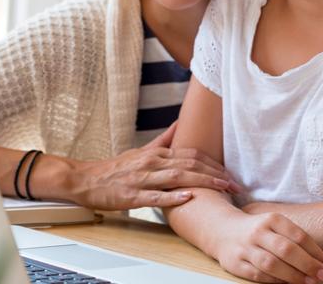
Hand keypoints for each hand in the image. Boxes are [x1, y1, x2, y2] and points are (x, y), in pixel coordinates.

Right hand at [70, 122, 240, 209]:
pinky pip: (155, 196)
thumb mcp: (141, 151)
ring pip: (177, 177)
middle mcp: (152, 163)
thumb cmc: (115, 168)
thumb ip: (163, 139)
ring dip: (203, 183)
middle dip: (216, 174)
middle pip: (190, 165)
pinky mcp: (132, 195)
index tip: (229, 172)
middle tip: (235, 183)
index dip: (213, 162)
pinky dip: (173, 196)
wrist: (86, 179)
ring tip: (223, 188)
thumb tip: (181, 124)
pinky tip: (189, 198)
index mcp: (156, 153)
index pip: (191, 154)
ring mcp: (142, 179)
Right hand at [215, 213, 322, 283]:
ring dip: (293, 276)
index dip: (315, 253)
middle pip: (286, 249)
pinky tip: (285, 283)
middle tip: (320, 276)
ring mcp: (245, 247)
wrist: (223, 230)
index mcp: (271, 219)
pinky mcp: (235, 263)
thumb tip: (321, 264)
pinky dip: (274, 281)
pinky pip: (258, 275)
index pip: (298, 236)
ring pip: (271, 264)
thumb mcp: (275, 226)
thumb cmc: (259, 231)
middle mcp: (257, 231)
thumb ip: (296, 241)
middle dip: (307, 265)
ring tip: (307, 282)